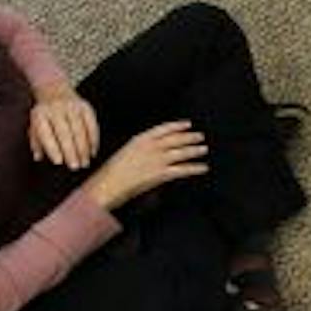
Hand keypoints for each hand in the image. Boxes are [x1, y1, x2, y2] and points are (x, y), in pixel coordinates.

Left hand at [28, 85, 98, 168]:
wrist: (54, 90)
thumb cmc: (44, 116)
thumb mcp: (34, 126)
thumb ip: (36, 142)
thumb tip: (38, 157)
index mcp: (40, 115)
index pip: (46, 133)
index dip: (53, 148)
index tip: (59, 162)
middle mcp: (56, 109)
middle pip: (65, 133)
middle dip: (71, 151)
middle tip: (75, 167)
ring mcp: (72, 107)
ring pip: (80, 130)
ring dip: (83, 148)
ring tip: (85, 163)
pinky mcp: (85, 107)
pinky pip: (91, 125)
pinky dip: (93, 140)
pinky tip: (93, 152)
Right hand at [78, 120, 208, 211]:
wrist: (107, 185)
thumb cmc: (111, 173)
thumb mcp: (125, 153)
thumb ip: (141, 149)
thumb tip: (155, 149)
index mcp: (139, 140)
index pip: (163, 129)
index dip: (177, 126)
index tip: (187, 124)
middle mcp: (150, 147)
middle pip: (175, 139)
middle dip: (190, 137)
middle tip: (200, 136)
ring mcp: (156, 160)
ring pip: (181, 152)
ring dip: (195, 150)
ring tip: (203, 149)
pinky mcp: (160, 174)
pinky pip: (182, 169)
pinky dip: (195, 168)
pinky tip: (202, 167)